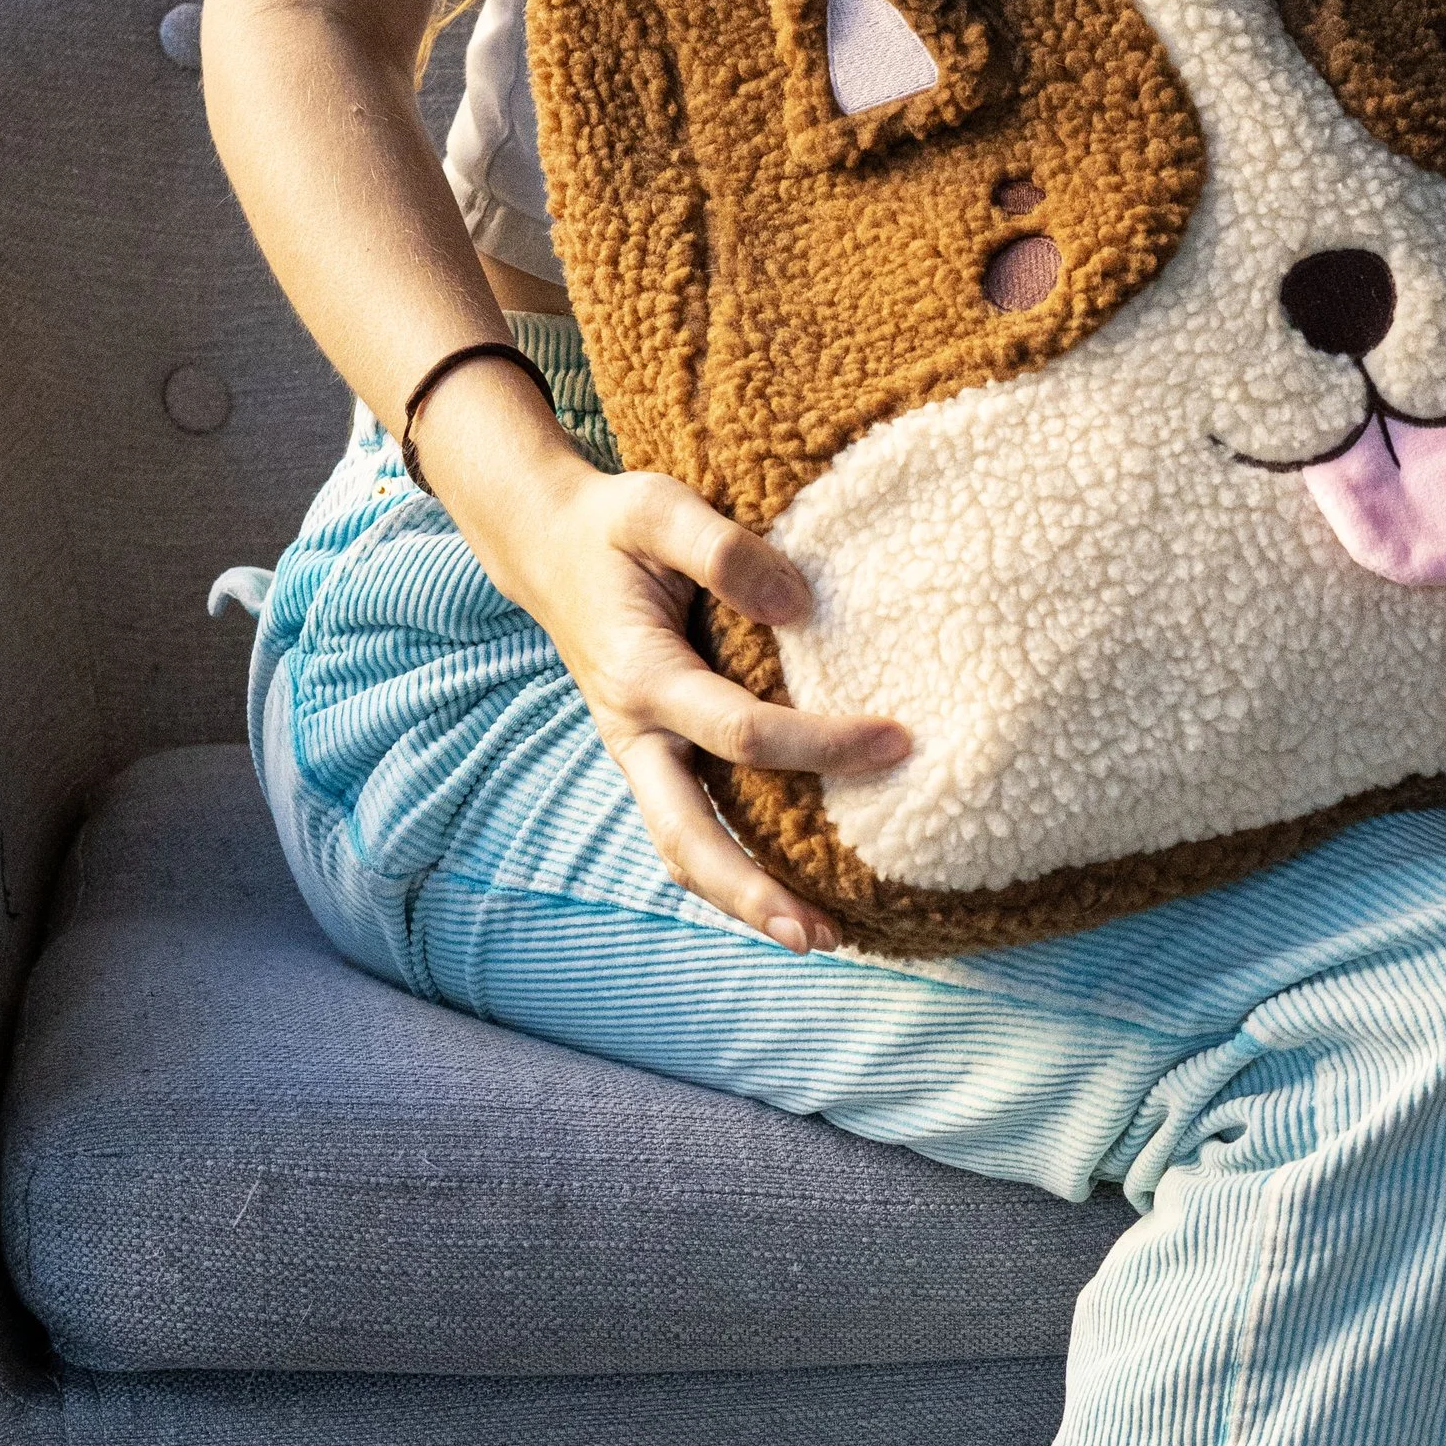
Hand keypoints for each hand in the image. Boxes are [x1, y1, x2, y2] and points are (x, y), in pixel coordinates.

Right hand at [439, 417, 908, 954]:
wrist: (547, 546)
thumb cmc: (612, 527)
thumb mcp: (655, 507)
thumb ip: (722, 548)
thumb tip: (798, 605)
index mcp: (640, 677)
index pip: (739, 731)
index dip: (819, 743)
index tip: (897, 741)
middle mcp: (634, 735)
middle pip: (686, 839)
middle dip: (751, 892)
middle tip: (822, 936)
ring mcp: (642, 758)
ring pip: (684, 852)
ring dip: (744, 902)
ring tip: (821, 939)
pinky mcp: (658, 762)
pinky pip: (694, 830)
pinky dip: (739, 870)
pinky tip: (797, 891)